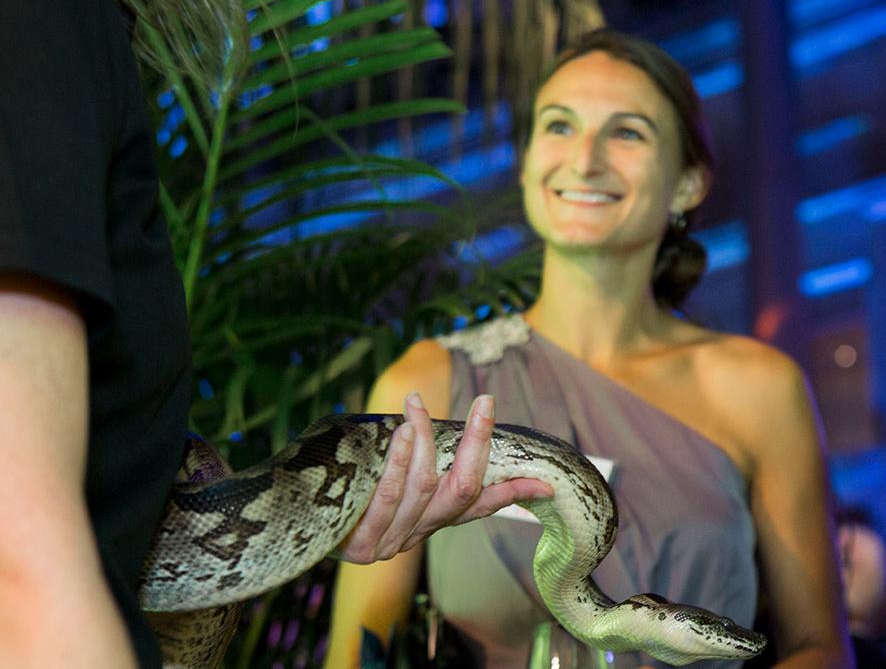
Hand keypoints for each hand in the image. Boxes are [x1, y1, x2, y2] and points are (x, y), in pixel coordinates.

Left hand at [335, 393, 553, 562]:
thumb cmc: (336, 488)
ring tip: (416, 405)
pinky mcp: (362, 545)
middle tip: (485, 403)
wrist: (278, 525)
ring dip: (423, 441)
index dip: (513, 494)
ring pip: (426, 488)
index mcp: (426, 521)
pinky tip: (400, 432)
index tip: (544, 482)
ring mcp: (389, 543)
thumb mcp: (382, 471)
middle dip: (476, 445)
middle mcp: (414, 535)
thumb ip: (418, 457)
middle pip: (461, 491)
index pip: (479, 506)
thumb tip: (436, 419)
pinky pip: (391, 495)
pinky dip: (400, 460)